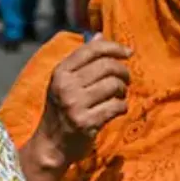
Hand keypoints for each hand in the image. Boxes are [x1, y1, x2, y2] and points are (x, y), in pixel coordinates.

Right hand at [28, 34, 130, 169]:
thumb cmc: (60, 110)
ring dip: (122, 91)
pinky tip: (116, 110)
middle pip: (107, 66)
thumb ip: (81, 60)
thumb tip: (99, 35)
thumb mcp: (65, 82)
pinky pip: (116, 107)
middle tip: (125, 80)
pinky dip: (122, 107)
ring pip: (114, 86)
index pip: (92, 50)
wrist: (51, 144)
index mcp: (60, 72)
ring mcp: (75, 105)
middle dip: (123, 72)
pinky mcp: (86, 122)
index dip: (114, 47)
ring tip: (118, 96)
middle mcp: (66, 86)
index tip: (129, 53)